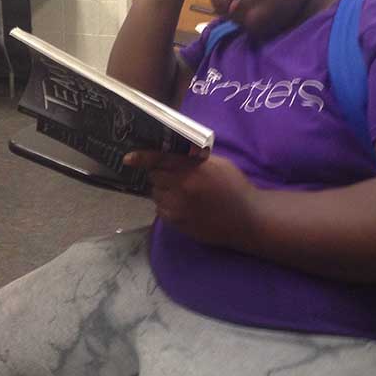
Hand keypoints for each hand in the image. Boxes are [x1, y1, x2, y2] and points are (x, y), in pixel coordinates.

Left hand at [124, 150, 258, 246]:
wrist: (247, 219)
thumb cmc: (235, 187)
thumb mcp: (219, 164)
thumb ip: (195, 158)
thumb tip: (174, 152)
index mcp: (192, 170)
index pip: (160, 160)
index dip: (142, 158)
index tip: (128, 158)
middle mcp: (181, 189)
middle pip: (155, 177)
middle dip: (160, 173)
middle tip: (175, 175)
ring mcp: (178, 208)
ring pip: (156, 194)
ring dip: (164, 190)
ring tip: (183, 192)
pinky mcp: (177, 224)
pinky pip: (162, 210)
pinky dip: (168, 205)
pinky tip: (185, 205)